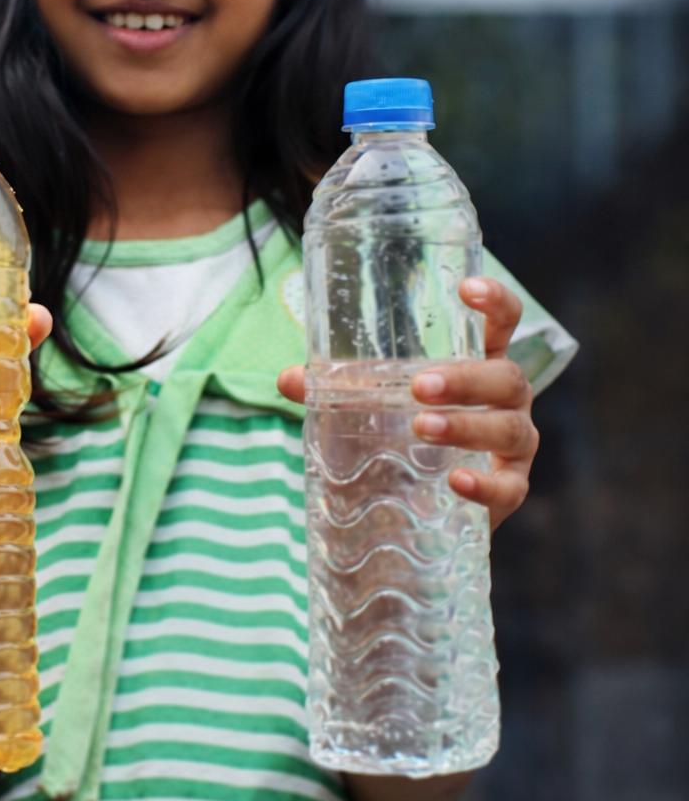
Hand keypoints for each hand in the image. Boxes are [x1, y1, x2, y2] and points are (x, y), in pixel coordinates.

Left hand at [276, 275, 537, 531]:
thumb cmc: (404, 436)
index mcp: (479, 363)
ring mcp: (513, 445)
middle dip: (466, 379)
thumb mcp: (373, 406)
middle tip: (420, 386)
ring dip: (468, 426)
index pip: (502, 323)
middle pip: (506, 377)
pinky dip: (485, 485)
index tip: (466, 290)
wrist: (420, 510)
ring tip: (424, 428)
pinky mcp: (510, 489)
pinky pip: (510, 487)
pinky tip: (457, 481)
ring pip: (509, 428)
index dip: (494, 301)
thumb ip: (338, 390)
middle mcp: (506, 400)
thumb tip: (288, 378)